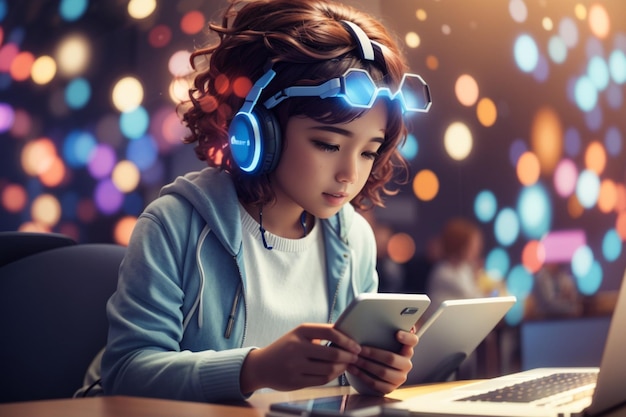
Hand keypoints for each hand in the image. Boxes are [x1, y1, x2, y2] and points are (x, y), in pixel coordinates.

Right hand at [240, 323, 360, 393]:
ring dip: (343, 367)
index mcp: (300, 331)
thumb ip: (320, 334)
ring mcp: (295, 366)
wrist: (261, 366)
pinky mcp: (295, 381)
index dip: (347, 339)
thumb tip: (348, 335)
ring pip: (329, 369)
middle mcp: (296, 347)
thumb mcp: (299, 335)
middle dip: (348, 356)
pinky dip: (333, 376)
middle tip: (356, 356)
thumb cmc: (286, 348)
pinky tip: (336, 372)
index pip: (329, 332)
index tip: (356, 345)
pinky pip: (321, 380)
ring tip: (347, 364)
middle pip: (332, 354)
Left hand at [346, 329, 417, 394]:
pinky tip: (353, 369)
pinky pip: (377, 384)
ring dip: (365, 365)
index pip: (413, 341)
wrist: (373, 370)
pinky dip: (363, 376)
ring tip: (354, 358)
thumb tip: (371, 319)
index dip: (407, 337)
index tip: (397, 333)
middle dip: (373, 354)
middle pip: (391, 358)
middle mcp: (406, 363)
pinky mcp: (391, 388)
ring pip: (383, 372)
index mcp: (407, 348)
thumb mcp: (381, 340)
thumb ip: (381, 332)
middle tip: (359, 349)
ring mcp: (400, 377)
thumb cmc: (377, 349)